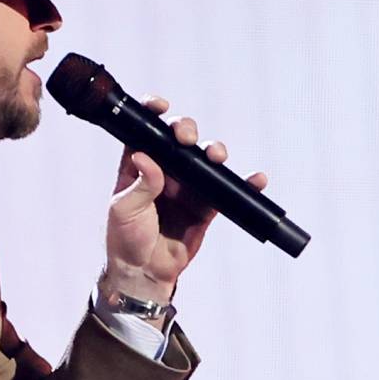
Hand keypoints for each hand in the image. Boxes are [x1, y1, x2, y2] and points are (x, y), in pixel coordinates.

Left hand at [102, 96, 270, 303]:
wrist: (144, 273)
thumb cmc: (126, 239)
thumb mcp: (124, 209)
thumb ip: (139, 184)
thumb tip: (146, 157)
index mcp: (138, 165)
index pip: (146, 131)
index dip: (153, 113)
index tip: (161, 106)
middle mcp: (164, 170)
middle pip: (180, 138)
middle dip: (187, 130)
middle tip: (186, 138)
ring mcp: (187, 186)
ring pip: (205, 159)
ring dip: (214, 151)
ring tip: (217, 157)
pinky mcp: (206, 205)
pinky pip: (226, 190)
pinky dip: (243, 184)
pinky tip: (254, 179)